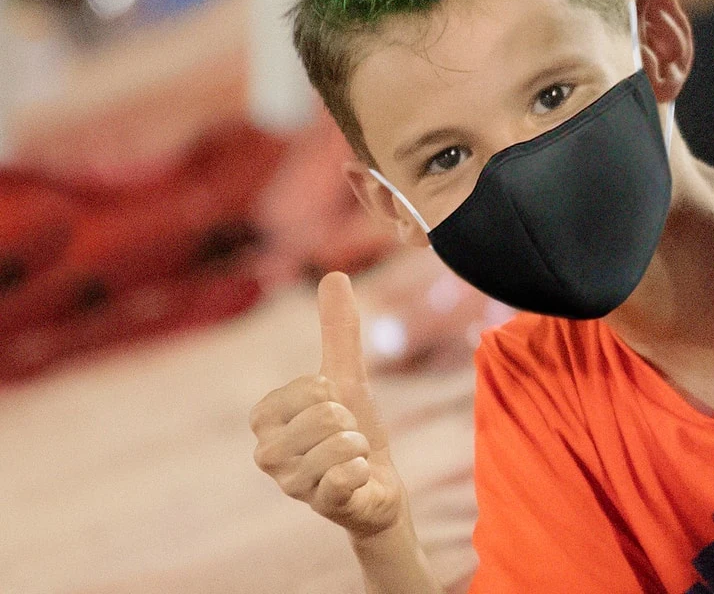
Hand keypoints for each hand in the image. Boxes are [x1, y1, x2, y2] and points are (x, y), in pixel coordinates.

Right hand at [251, 272, 405, 535]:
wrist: (378, 487)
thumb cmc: (354, 431)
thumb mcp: (348, 377)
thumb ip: (338, 331)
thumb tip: (335, 274)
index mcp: (265, 420)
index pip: (306, 388)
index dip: (332, 394)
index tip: (333, 410)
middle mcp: (267, 455)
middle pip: (324, 415)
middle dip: (349, 422)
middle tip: (347, 437)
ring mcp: (290, 485)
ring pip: (339, 444)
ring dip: (359, 445)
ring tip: (352, 456)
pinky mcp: (320, 508)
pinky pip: (347, 476)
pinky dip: (362, 470)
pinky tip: (356, 478)